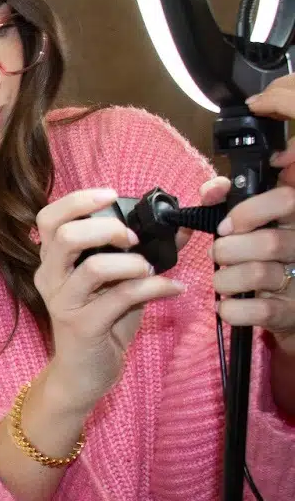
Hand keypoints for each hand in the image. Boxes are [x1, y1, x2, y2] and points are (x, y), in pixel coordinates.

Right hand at [33, 188, 187, 412]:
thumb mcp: (117, 283)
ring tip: (152, 268)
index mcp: (53, 261)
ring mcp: (63, 303)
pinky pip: (120, 298)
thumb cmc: (101, 323)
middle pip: (65, 236)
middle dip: (107, 228)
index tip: (111, 196)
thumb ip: (141, 253)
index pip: (48, 218)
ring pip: (93, 268)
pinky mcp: (82, 327)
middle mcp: (50, 278)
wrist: (83, 373)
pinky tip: (173, 289)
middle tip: (133, 238)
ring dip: (132, 262)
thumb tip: (180, 223)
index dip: (77, 201)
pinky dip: (154, 288)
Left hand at [210, 75, 294, 348]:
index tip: (232, 217)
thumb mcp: (259, 227)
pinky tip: (231, 306)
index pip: (287, 194)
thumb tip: (214, 179)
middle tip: (226, 251)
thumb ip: (241, 200)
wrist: (293, 321)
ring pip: (256, 270)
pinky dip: (234, 308)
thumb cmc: (269, 266)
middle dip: (234, 245)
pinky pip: (254, 308)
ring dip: (230, 276)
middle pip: (267, 235)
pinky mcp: (293, 313)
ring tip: (228, 279)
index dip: (258, 206)